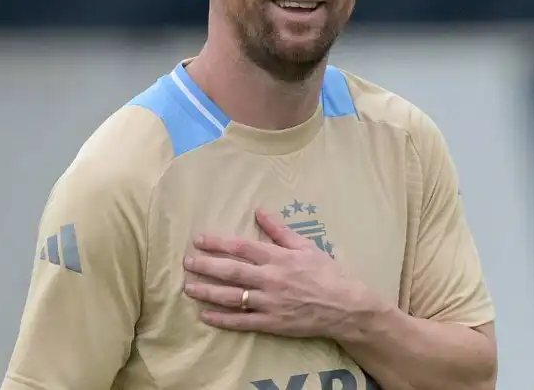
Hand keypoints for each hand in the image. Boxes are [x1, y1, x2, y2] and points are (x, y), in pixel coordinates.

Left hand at [182, 209, 378, 338]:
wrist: (346, 306)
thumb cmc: (326, 272)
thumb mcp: (306, 246)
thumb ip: (280, 230)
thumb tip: (259, 210)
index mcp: (278, 258)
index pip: (242, 247)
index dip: (218, 243)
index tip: (199, 240)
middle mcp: (271, 279)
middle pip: (231, 271)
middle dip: (206, 266)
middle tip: (187, 262)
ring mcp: (270, 303)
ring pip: (233, 297)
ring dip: (208, 292)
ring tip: (189, 288)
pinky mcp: (272, 323)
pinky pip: (243, 322)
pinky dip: (222, 319)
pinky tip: (205, 315)